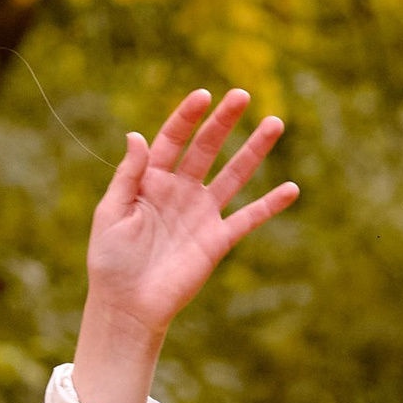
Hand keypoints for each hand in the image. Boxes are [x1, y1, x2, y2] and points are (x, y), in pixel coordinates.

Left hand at [74, 88, 298, 402]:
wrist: (127, 306)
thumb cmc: (110, 261)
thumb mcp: (110, 213)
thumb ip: (128, 176)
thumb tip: (135, 135)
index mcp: (150, 181)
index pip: (172, 140)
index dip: (186, 117)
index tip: (204, 96)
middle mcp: (180, 191)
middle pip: (206, 148)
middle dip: (224, 122)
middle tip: (243, 96)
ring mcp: (201, 213)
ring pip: (233, 175)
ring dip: (254, 151)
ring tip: (274, 124)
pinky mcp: (217, 239)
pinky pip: (248, 218)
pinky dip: (270, 205)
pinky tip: (292, 189)